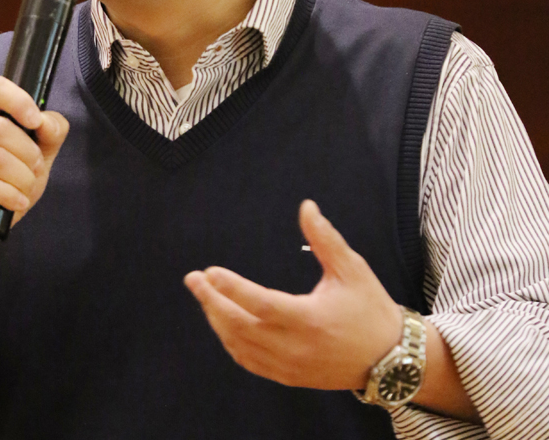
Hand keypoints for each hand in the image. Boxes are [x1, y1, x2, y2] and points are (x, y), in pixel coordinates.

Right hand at [0, 75, 68, 256]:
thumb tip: (46, 122)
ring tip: (26, 190)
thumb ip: (50, 132)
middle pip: (0, 128)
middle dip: (29, 155)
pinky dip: (8, 195)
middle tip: (35, 171)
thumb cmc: (6, 182)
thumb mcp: (37, 154)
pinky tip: (17, 202)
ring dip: (21, 179)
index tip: (36, 122)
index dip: (19, 101)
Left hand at [184, 199, 401, 389]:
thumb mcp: (352, 269)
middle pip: (240, 327)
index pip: (260, 304)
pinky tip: (222, 323)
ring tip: (204, 295)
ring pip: (240, 346)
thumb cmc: (371, 308)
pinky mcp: (290, 377)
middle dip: (211, 302)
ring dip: (217, 321)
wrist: (392, 359)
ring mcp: (290, 367)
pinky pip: (251, 362)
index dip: (231, 288)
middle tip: (192, 279)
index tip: (208, 272)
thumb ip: (325, 239)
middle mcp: (296, 347)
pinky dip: (231, 343)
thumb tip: (306, 206)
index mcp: (310, 319)